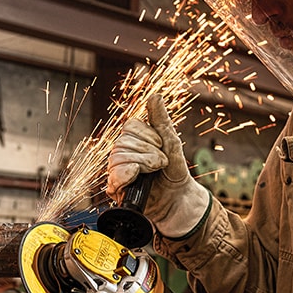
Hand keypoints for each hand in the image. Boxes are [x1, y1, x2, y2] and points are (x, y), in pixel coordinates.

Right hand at [106, 94, 210, 237]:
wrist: (178, 197)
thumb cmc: (174, 169)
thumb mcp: (171, 141)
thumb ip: (160, 119)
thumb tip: (155, 96)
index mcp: (133, 139)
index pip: (129, 127)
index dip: (148, 136)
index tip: (161, 146)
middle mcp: (122, 153)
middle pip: (123, 143)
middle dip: (148, 152)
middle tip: (161, 162)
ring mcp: (117, 170)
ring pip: (118, 158)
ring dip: (143, 164)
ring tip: (154, 172)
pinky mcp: (116, 189)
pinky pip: (113, 176)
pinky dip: (127, 174)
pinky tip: (137, 176)